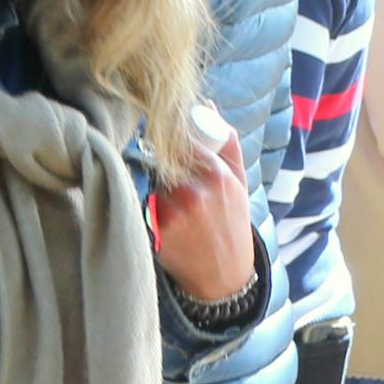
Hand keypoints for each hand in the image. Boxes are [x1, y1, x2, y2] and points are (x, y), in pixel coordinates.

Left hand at [145, 125, 257, 305]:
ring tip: (170, 201)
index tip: (165, 139)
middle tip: (162, 170)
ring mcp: (174, 212)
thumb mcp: (239, 183)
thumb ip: (227, 143)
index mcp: (218, 175)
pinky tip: (162, 218)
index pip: (181, 140)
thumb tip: (207, 107)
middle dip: (160, 161)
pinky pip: (144, 203)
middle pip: (161, 159)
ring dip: (154, 185)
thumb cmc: (231, 223)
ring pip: (151, 181)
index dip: (170, 138)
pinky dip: (148, 206)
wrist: (225, 276)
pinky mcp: (157, 229)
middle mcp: (196, 192)